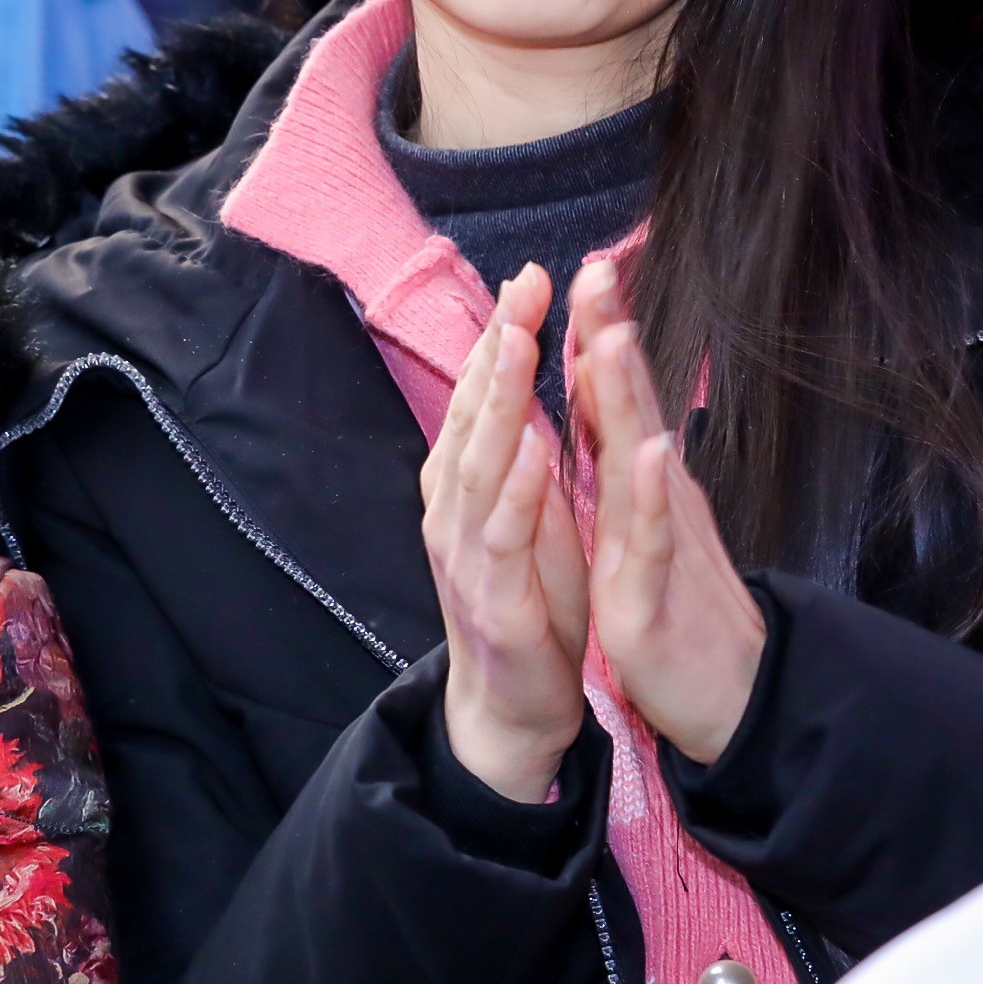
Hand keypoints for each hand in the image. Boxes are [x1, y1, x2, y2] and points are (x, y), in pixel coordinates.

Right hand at [421, 269, 592, 803]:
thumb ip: (515, 447)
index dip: (501, 333)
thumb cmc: (524, 600)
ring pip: (477, 461)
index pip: (481, 394)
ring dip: (499, 401)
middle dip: (498, 346)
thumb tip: (520, 375)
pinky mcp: (489, 598)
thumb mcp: (522, 511)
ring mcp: (464, 551)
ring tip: (520, 343)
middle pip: (473, 412)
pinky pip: (500, 535)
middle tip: (522, 286)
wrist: (511, 706)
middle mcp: (451, 507)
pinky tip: (531, 450)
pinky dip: (513, 490)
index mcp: (463, 482)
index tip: (528, 277)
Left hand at [567, 262, 767, 767]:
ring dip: (632, 397)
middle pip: (632, 407)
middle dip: (612, 338)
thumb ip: (629, 461)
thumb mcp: (647, 525)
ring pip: (643, 460)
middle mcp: (656, 500)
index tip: (587, 268)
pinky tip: (657, 452)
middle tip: (600, 268)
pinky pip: (654, 540)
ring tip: (621, 335)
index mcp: (642, 486)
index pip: (617, 397)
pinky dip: (654, 496)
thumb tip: (613, 396)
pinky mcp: (652, 595)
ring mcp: (659, 543)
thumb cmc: (683, 608)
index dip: (600, 335)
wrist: (726, 697)